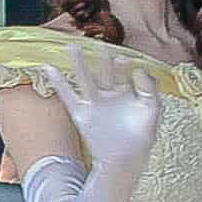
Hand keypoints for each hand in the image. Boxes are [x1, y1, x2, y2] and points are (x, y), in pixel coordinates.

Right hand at [44, 44, 160, 168]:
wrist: (125, 160)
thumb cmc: (141, 138)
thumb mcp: (152, 110)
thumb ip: (149, 87)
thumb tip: (138, 68)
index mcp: (128, 93)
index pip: (126, 73)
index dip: (126, 65)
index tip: (125, 59)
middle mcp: (110, 96)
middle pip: (105, 71)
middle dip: (103, 57)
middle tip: (100, 41)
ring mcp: (95, 104)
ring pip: (85, 78)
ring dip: (79, 63)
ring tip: (72, 47)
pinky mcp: (82, 114)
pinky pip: (68, 95)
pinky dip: (58, 83)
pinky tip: (49, 68)